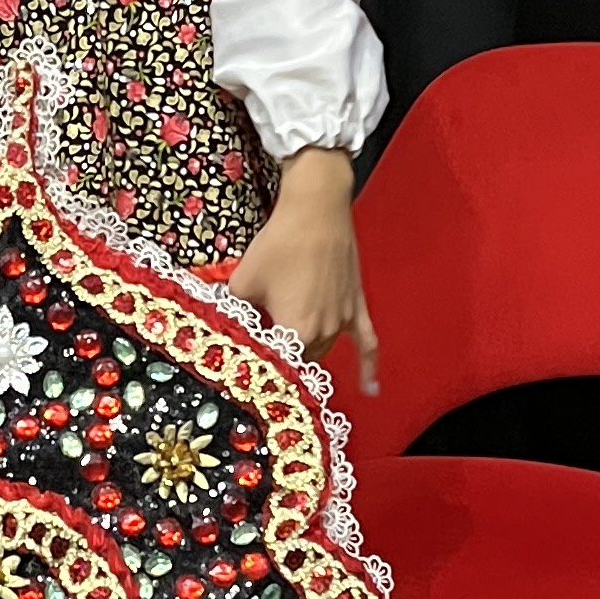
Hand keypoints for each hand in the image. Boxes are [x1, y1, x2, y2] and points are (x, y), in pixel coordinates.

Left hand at [230, 147, 378, 389]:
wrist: (316, 210)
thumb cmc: (280, 244)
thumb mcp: (243, 282)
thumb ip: (235, 314)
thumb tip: (229, 329)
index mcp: (295, 331)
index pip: (277, 367)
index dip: (261, 368)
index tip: (247, 370)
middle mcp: (324, 331)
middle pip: (299, 361)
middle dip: (282, 358)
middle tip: (263, 351)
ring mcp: (343, 320)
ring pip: (322, 351)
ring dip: (306, 351)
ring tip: (287, 349)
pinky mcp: (356, 306)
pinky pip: (366, 343)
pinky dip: (368, 368)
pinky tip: (370, 388)